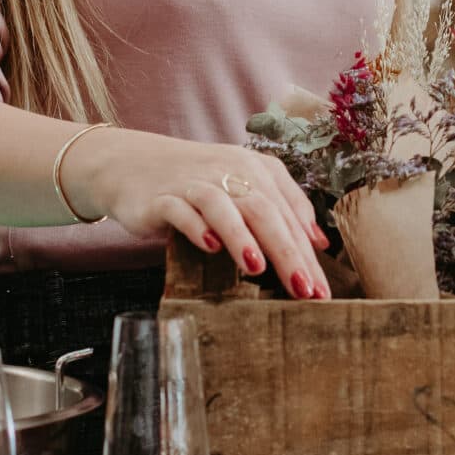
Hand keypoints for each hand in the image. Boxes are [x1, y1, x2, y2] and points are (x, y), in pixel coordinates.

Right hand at [75, 129, 330, 299]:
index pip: (289, 212)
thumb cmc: (199, 184)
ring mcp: (194, 183)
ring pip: (224, 207)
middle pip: (264, 210)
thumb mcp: (243, 189)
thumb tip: (318, 243)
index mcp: (256, 169)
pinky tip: (209, 246)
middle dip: (287, 252)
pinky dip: (196, 226)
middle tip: (303, 289)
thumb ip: (281, 210)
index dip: (307, 251)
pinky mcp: (163, 197)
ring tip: (257, 268)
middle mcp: (229, 171)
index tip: (322, 289)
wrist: (132, 165)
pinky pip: (182, 210)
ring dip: (242, 237)